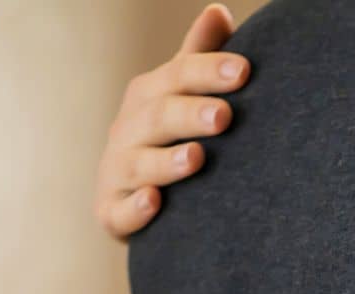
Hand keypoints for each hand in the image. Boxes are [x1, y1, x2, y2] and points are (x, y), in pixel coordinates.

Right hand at [92, 4, 248, 240]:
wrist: (138, 199)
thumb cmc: (169, 138)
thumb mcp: (181, 95)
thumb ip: (198, 57)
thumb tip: (218, 11)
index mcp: (148, 96)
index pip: (178, 76)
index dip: (208, 71)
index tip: (244, 71)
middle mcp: (128, 130)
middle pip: (157, 117)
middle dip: (189, 115)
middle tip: (225, 117)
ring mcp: (117, 172)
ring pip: (137, 164)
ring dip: (165, 162)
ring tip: (196, 158)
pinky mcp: (111, 212)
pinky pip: (119, 212)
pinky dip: (135, 209)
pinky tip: (154, 202)